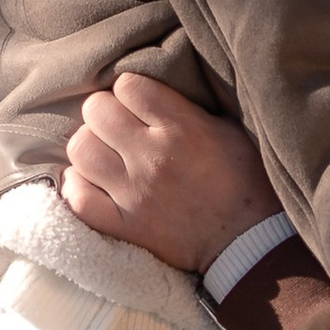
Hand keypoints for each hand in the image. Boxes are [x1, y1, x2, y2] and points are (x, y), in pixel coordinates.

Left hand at [63, 70, 276, 275]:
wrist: (251, 243)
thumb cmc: (246, 183)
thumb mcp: (230, 130)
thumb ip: (190, 107)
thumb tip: (158, 87)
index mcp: (181, 127)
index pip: (128, 86)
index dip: (130, 92)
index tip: (139, 104)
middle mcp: (152, 157)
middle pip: (96, 111)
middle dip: (105, 113)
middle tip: (117, 127)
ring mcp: (133, 193)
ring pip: (81, 150)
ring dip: (90, 147)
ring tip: (105, 154)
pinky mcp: (124, 226)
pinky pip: (78, 199)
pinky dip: (78, 187)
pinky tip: (92, 182)